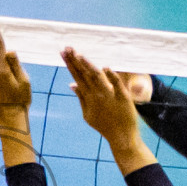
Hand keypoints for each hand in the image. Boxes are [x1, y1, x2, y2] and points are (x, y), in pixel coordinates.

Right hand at [63, 48, 153, 174]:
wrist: (121, 137)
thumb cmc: (104, 126)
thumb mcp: (88, 114)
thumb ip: (80, 98)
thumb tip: (71, 84)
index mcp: (88, 98)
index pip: (77, 77)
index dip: (70, 64)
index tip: (63, 53)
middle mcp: (97, 95)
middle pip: (84, 74)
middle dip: (75, 60)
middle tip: (67, 48)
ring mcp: (110, 96)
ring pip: (97, 77)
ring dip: (88, 65)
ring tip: (79, 55)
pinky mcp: (123, 98)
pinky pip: (117, 85)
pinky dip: (111, 77)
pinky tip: (105, 68)